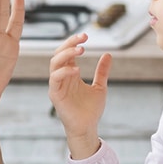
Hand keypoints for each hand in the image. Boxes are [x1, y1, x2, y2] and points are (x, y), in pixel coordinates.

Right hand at [48, 33, 110, 158]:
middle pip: (59, 54)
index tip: (86, 36)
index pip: (68, 52)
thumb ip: (102, 71)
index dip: (74, 42)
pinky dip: (64, 71)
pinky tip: (76, 69)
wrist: (87, 127)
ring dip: (66, 54)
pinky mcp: (55, 94)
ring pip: (54, 63)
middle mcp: (62, 77)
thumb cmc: (91, 109)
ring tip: (81, 50)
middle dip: (69, 44)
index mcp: (70, 73)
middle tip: (82, 39)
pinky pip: (55, 79)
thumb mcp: (100, 86)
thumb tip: (108, 54)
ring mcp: (57, 85)